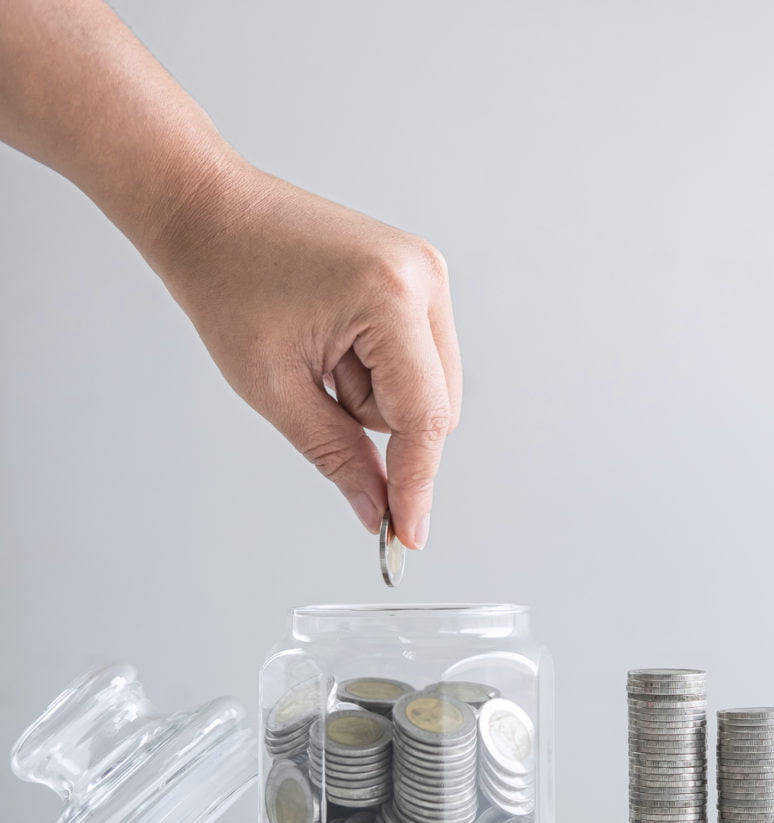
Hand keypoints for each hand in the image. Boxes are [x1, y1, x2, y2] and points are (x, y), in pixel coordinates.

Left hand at [146, 163, 460, 547]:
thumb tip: (376, 511)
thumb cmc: (225, 283)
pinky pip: (419, 355)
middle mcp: (425, 278)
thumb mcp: (274, 387)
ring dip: (376, 394)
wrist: (209, 209)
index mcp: (391, 298)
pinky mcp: (420, 274)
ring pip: (429, 386)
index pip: (424, 417)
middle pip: (436, 406)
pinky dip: (379, 369)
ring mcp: (428, 271)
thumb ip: (336, 455)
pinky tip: (334, 339)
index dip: (416, 482)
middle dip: (381, 423)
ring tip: (315, 351)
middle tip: (314, 390)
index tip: (408, 535)